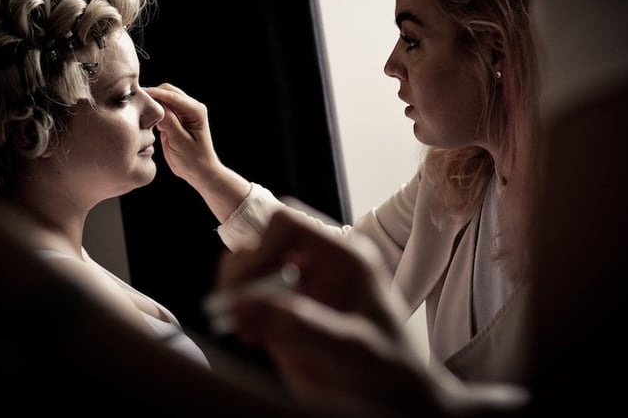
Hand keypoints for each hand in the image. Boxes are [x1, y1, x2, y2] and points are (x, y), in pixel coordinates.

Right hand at [145, 82, 219, 186]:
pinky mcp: (174, 120)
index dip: (154, 94)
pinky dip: (153, 111)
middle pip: (167, 92)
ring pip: (163, 99)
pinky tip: (144, 118)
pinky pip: (161, 109)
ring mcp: (182, 113)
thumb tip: (155, 105)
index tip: (138, 94)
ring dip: (152, 102)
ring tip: (137, 109)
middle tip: (135, 102)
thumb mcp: (179, 141)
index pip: (172, 96)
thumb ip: (168, 121)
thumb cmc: (193, 159)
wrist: (199, 172)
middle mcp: (190, 108)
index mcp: (196, 110)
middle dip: (152, 95)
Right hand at [213, 208, 437, 412]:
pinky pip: (250, 301)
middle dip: (241, 273)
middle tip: (232, 308)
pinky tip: (249, 338)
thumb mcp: (351, 348)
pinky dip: (239, 315)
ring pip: (250, 271)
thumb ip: (302, 325)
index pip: (288, 226)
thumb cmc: (388, 370)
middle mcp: (318, 266)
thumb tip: (245, 304)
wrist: (395, 403)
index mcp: (344, 257)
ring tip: (243, 330)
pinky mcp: (286, 314)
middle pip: (262, 243)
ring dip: (236, 295)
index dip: (259, 250)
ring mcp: (300, 289)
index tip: (245, 287)